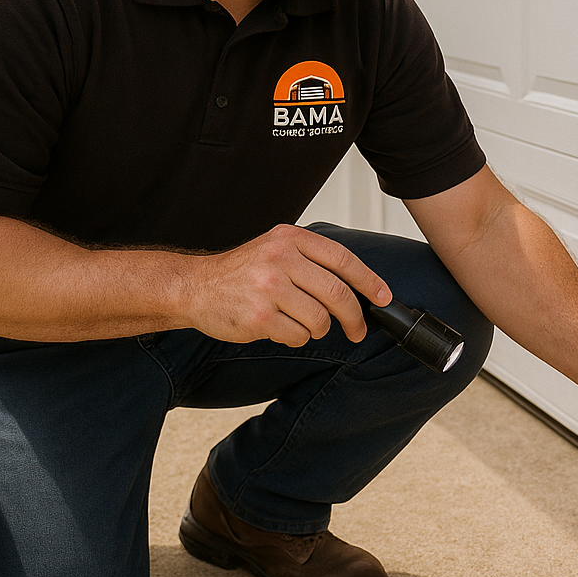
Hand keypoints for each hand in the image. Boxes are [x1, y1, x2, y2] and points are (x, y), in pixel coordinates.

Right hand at [181, 224, 391, 347]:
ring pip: (320, 319)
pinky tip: (281, 328)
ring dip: (319, 329)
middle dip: (355, 317)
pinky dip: (297, 337)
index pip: (343, 259)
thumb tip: (356, 283)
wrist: (194, 287)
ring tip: (303, 324)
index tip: (383, 296)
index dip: (369, 280)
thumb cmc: (239, 271)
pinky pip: (298, 336)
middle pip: (337, 293)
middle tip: (358, 329)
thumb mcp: (275, 248)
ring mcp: (269, 288)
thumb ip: (310, 258)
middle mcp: (280, 259)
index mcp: (290, 238)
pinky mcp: (260, 317)